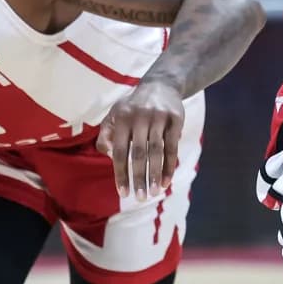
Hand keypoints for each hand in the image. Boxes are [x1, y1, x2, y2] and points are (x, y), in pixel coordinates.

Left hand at [99, 76, 187, 202]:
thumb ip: (106, 134)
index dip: (121, 173)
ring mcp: (159, 118)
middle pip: (139, 153)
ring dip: (156, 174)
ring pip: (157, 151)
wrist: (161, 85)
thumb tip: (109, 155)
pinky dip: (170, 166)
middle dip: (139, 177)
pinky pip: (172, 147)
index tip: (123, 193)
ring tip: (155, 193)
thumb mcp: (115, 115)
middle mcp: (139, 117)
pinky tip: (167, 181)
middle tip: (141, 198)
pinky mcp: (175, 120)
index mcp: (121, 118)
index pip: (119, 150)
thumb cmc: (133, 107)